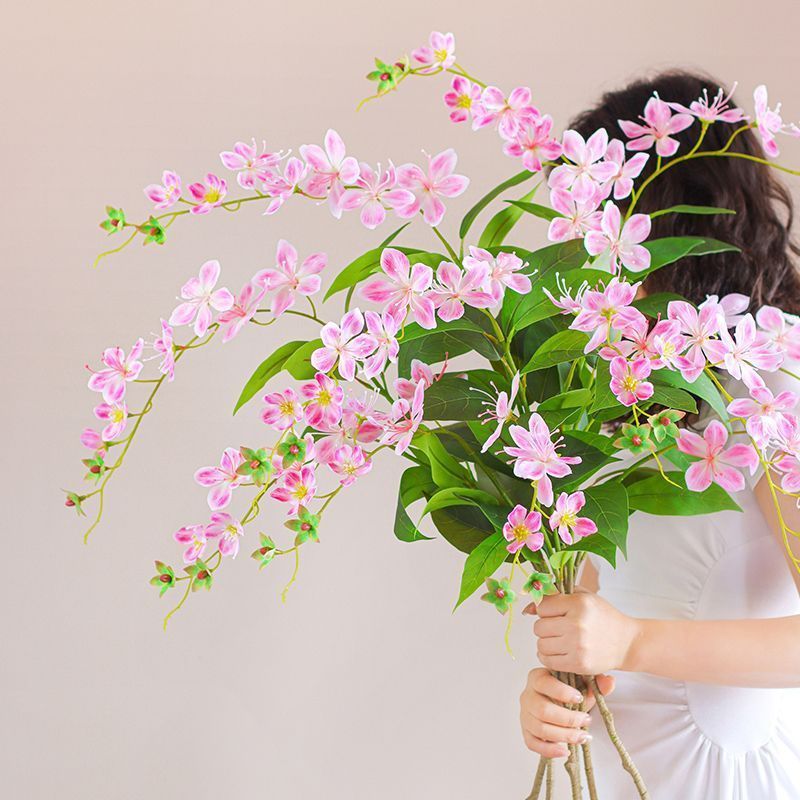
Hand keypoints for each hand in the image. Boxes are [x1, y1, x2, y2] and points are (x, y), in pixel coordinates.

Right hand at [519, 668, 614, 756]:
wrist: (560, 700)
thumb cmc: (569, 690)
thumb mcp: (583, 683)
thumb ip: (596, 682)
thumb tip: (609, 681)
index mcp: (537, 677)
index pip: (544, 684)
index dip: (561, 693)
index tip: (579, 698)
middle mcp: (527, 695)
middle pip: (543, 710)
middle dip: (568, 719)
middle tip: (587, 720)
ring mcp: (525, 714)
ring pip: (540, 728)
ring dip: (564, 735)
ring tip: (583, 737)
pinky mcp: (526, 731)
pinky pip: (532, 743)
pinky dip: (549, 750)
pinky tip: (566, 750)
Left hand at [526, 591, 641, 674]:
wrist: (627, 642)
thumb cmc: (603, 617)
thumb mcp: (582, 597)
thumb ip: (554, 596)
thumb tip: (527, 607)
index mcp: (579, 603)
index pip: (542, 606)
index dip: (546, 610)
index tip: (556, 613)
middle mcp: (577, 624)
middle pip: (539, 627)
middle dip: (545, 627)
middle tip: (559, 628)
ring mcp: (578, 646)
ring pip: (540, 644)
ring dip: (546, 643)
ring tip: (560, 640)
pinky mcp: (578, 664)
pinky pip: (547, 660)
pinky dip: (549, 656)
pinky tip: (560, 651)